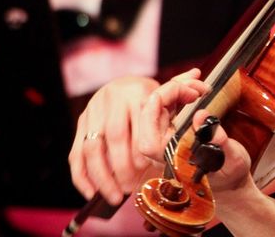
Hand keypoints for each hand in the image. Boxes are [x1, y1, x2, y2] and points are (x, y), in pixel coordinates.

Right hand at [69, 70, 206, 204]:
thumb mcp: (166, 91)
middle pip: (115, 137)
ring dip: (103, 175)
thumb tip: (199, 79)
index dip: (144, 149)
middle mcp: (112, 99)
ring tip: (116, 196)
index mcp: (138, 91)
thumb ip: (181, 90)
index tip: (151, 168)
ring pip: (92, 147)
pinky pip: (75, 153)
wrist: (122, 82)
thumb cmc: (149, 94)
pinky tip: (92, 192)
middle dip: (124, 166)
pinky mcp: (81, 124)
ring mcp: (93, 111)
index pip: (140, 123)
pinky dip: (82, 176)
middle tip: (133, 186)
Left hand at [138, 73, 268, 228]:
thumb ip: (216, 139)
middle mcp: (161, 145)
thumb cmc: (229, 176)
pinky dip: (181, 92)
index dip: (167, 96)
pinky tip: (194, 84)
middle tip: (200, 84)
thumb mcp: (228, 158)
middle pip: (153, 107)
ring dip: (179, 87)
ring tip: (199, 80)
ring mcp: (166, 137)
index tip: (192, 91)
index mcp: (167, 155)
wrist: (232, 183)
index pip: (149, 118)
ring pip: (161, 104)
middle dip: (175, 87)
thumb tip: (201, 115)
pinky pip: (170, 106)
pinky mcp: (175, 131)